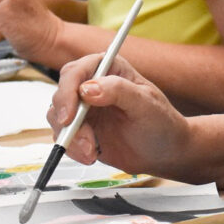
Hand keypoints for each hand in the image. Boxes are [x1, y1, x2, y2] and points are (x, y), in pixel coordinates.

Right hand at [48, 53, 189, 175]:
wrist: (165, 152)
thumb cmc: (162, 123)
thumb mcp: (146, 104)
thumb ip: (119, 91)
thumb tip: (88, 88)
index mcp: (110, 69)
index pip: (78, 71)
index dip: (68, 91)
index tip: (70, 115)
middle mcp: (93, 85)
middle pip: (61, 93)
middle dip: (66, 118)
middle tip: (82, 138)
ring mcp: (84, 108)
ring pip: (58, 117)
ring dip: (71, 138)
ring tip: (92, 151)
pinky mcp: (80, 129)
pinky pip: (63, 136)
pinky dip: (72, 148)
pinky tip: (91, 154)